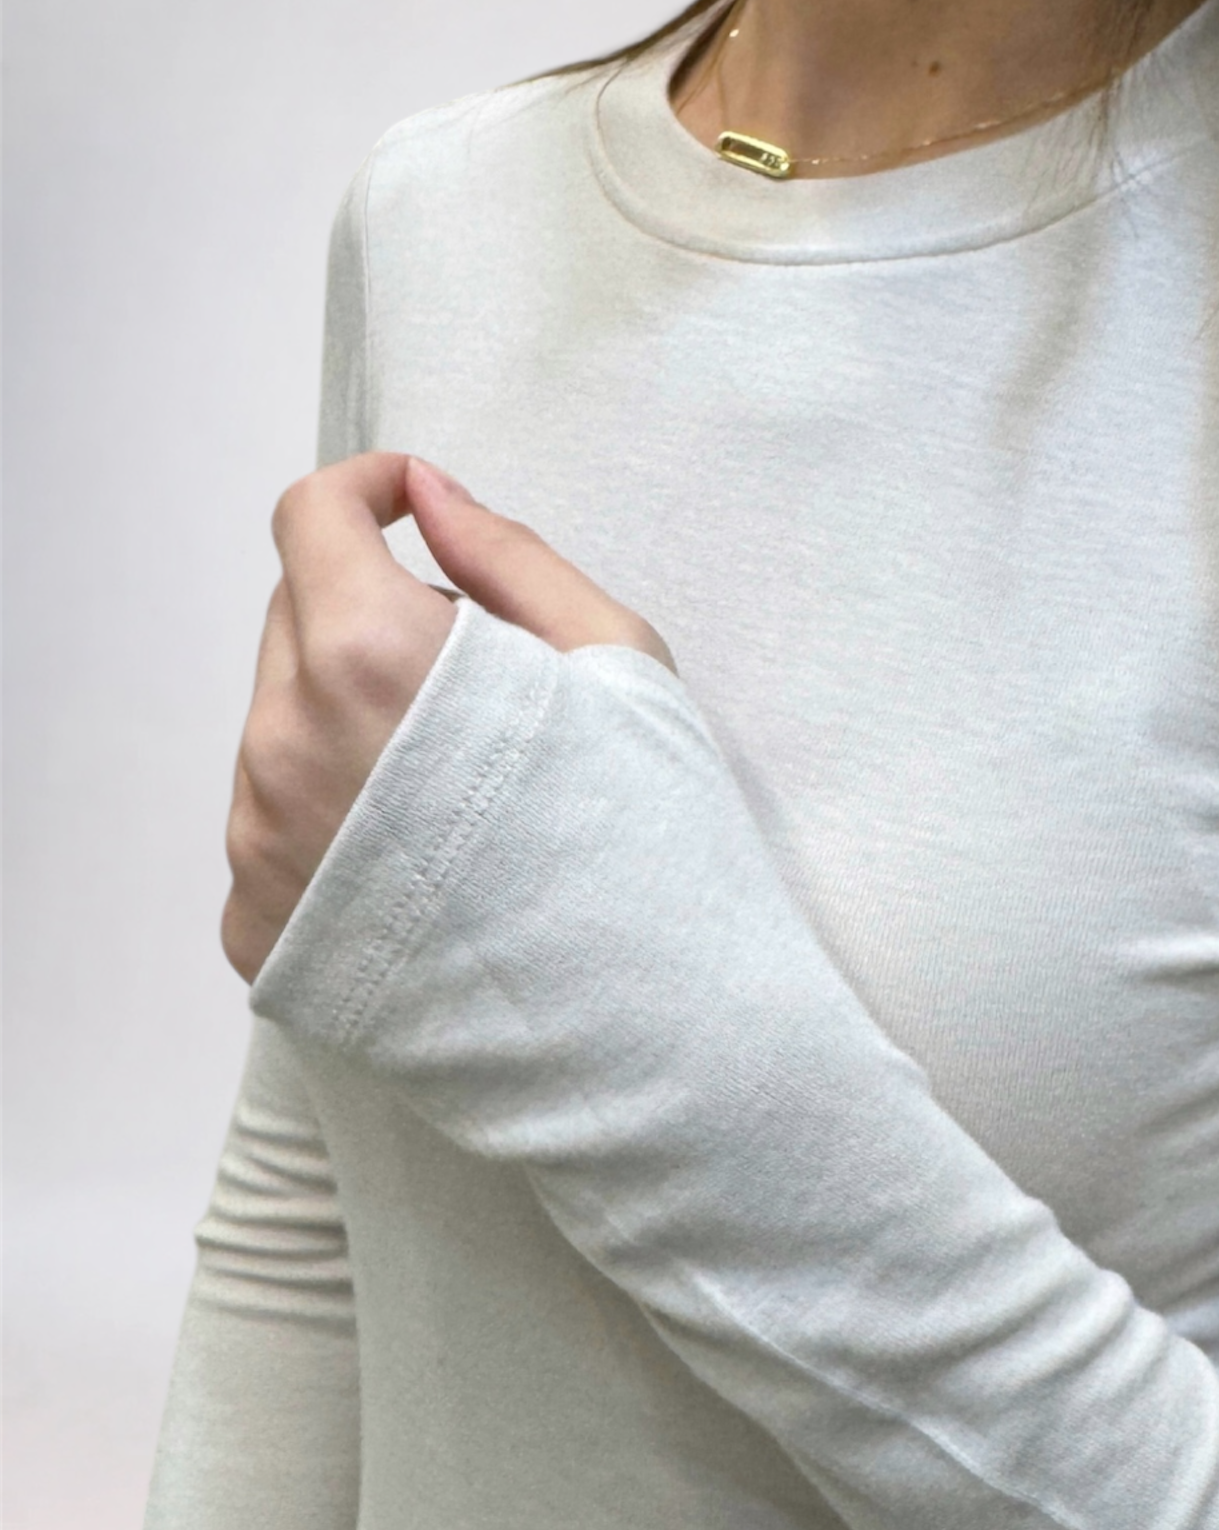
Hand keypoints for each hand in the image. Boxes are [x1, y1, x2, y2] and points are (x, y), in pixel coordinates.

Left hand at [221, 452, 673, 982]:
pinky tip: (429, 868)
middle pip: (294, 621)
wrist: (645, 1039)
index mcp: (369, 656)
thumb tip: (428, 493)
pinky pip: (276, 827)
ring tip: (463, 795)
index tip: (410, 504)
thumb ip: (506, 557)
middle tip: (483, 684)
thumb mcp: (618, 661)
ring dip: (351, 721)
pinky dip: (335, 819)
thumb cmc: (650, 838)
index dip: (365, 490)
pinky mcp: (257, 928)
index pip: (309, 519)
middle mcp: (284, 744)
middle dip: (370, 614)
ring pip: (281, 725)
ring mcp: (260, 844)